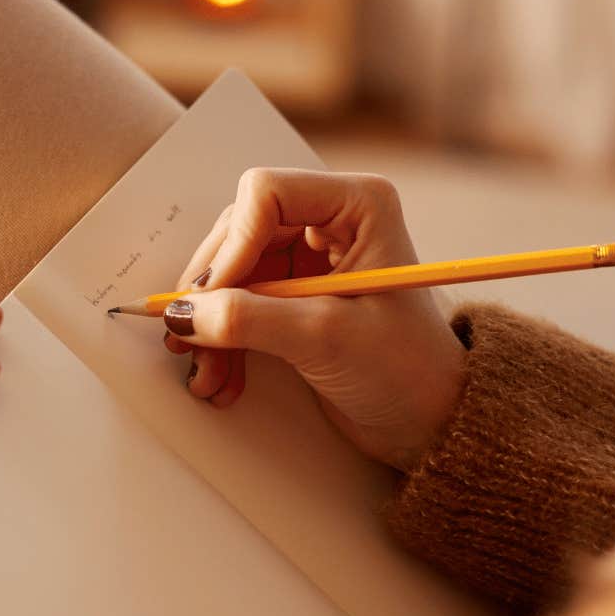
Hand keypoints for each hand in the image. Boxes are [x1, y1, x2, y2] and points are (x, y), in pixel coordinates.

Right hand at [166, 168, 464, 470]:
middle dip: (213, 292)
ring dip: (211, 323)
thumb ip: (249, 319)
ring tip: (205, 371)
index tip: (214, 298)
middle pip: (239, 232)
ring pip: (231, 272)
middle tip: (191, 338)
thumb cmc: (407, 370)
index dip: (232, 245)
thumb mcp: (325, 338)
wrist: (430, 421)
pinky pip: (238, 303)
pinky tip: (221, 376)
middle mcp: (331, 220)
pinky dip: (224, 338)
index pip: (266, 194)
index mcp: (357, 205)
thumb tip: (184, 313)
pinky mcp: (295, 295)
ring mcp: (310, 258)